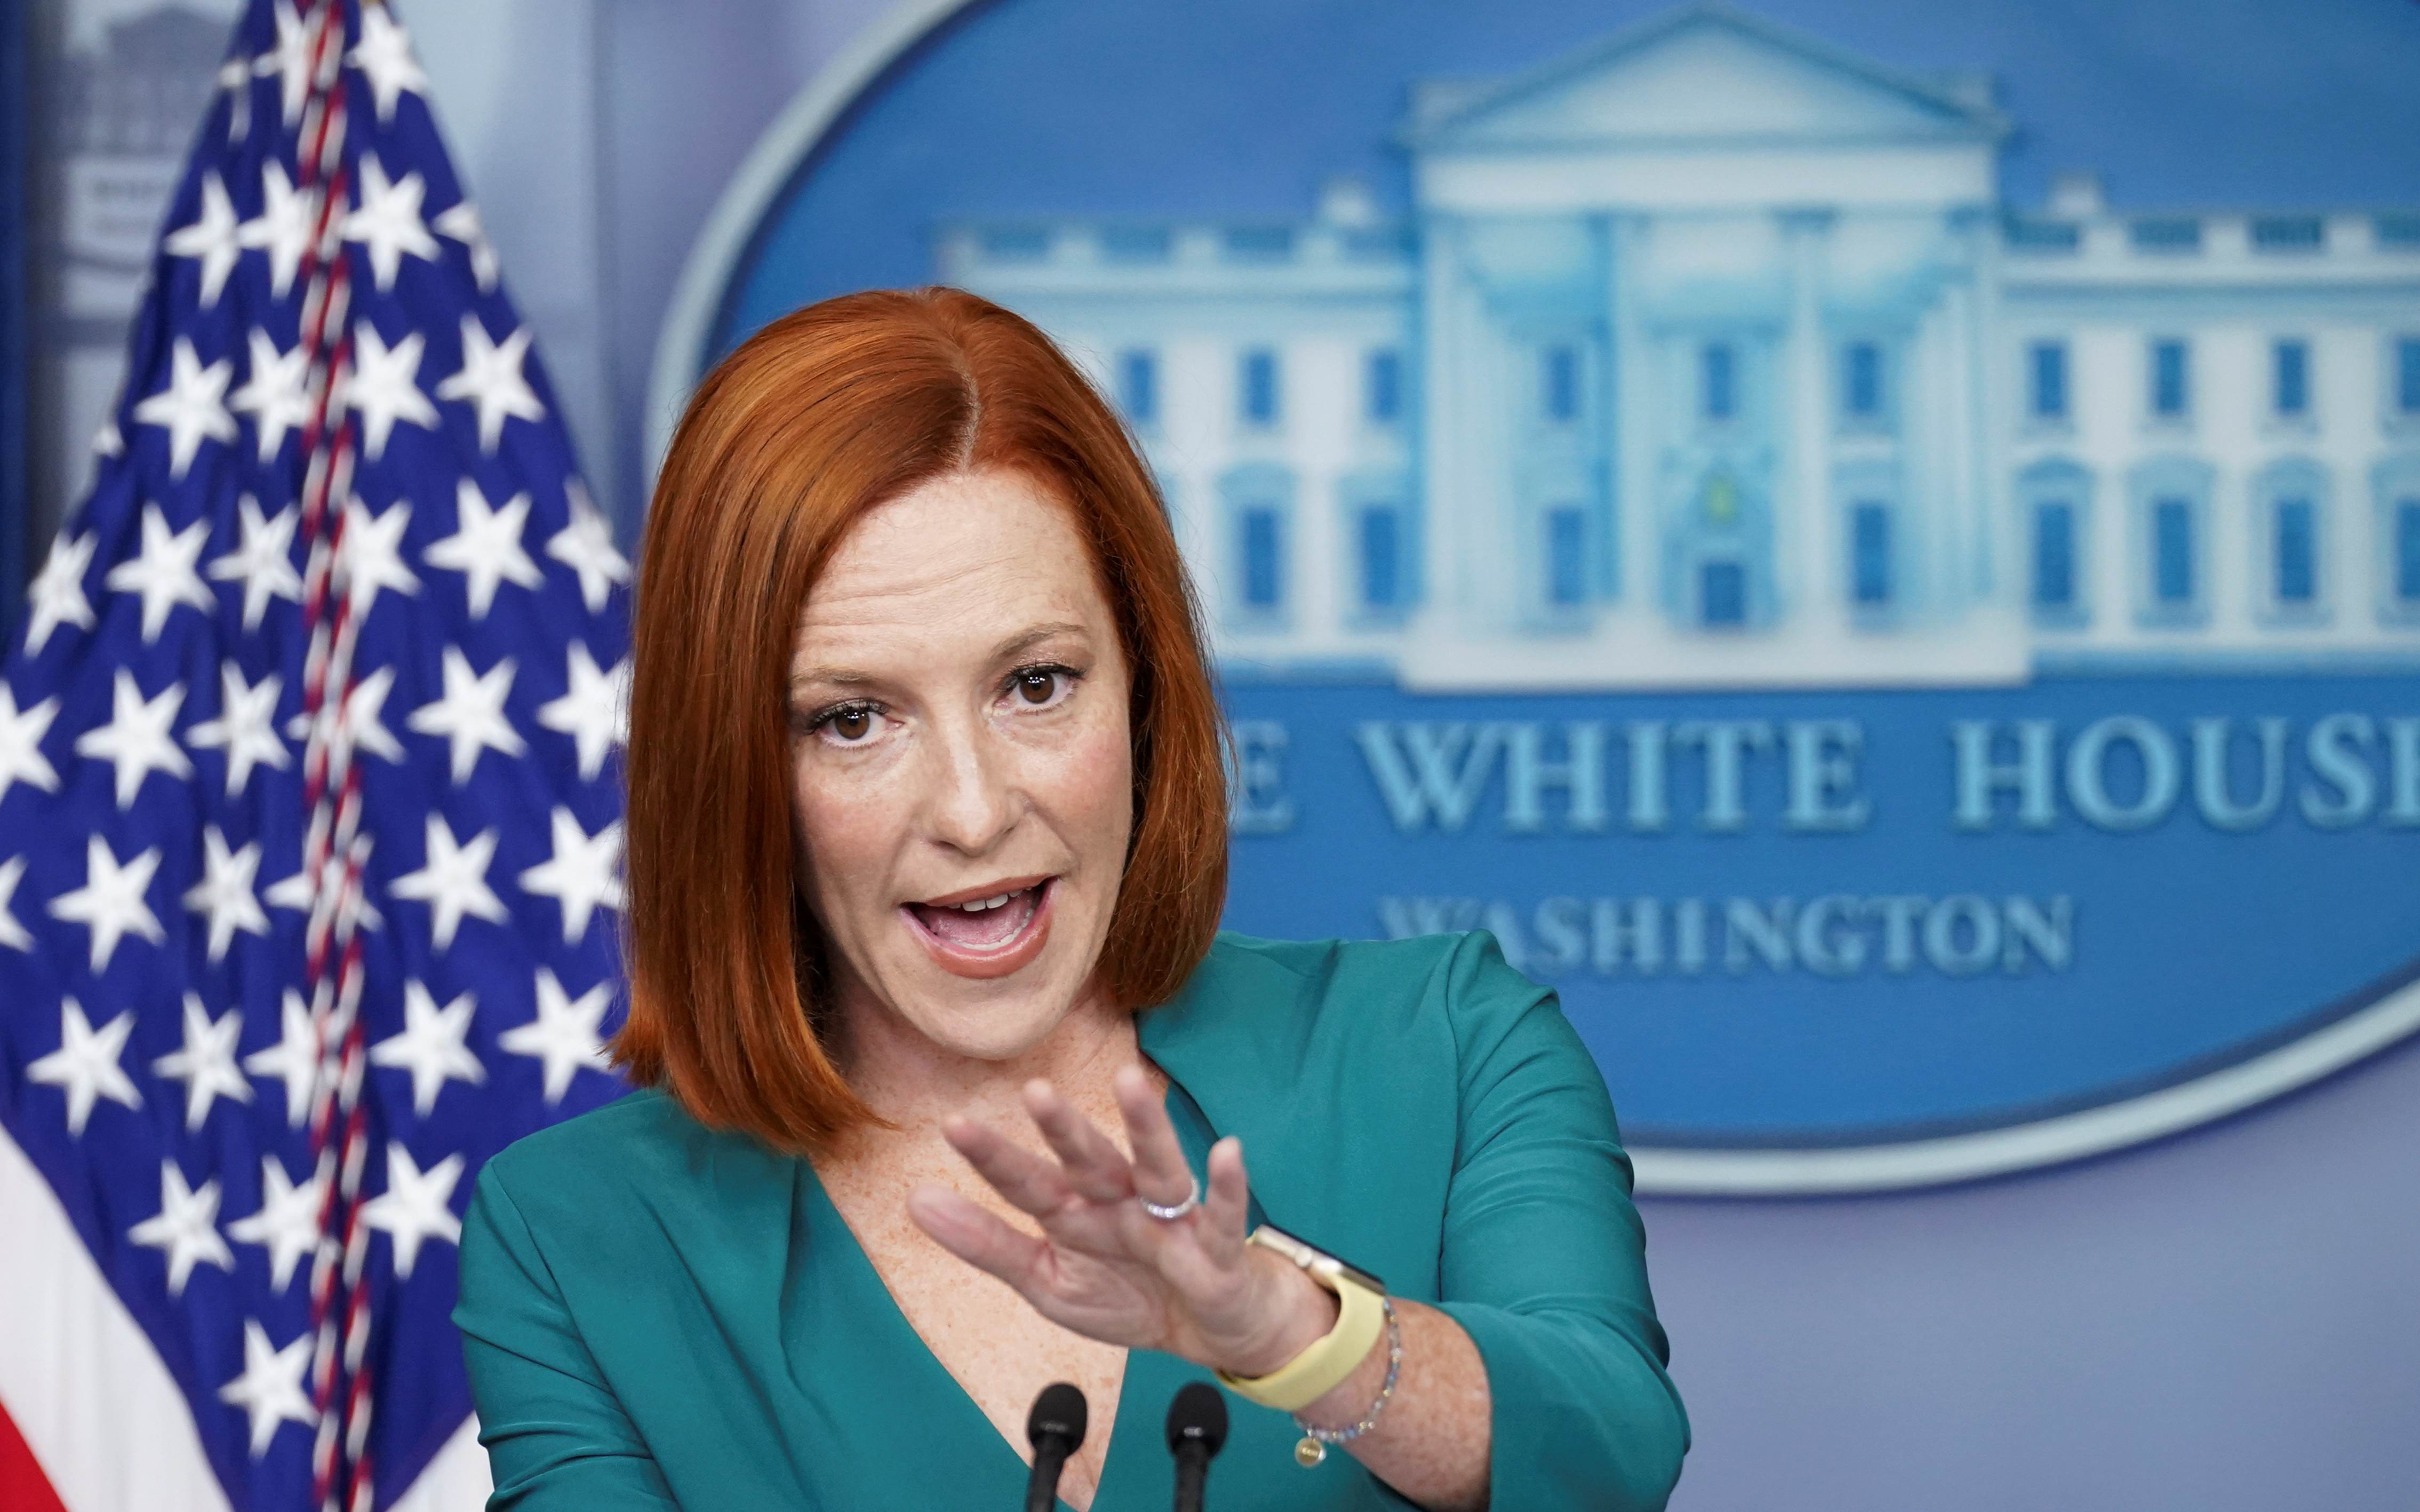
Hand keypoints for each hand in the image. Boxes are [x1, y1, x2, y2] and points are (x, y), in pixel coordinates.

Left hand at [906, 1065, 1336, 1376]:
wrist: (1210, 1331)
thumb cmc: (1130, 1294)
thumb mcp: (1050, 1281)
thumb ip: (988, 1243)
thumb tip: (914, 1199)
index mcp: (1078, 1211)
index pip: (1030, 1183)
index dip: (996, 1159)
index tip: (954, 1126)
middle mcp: (1122, 1203)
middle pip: (1091, 1160)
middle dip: (1066, 1129)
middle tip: (1035, 1092)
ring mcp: (1173, 1221)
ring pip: (1158, 1168)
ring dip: (1147, 1128)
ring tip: (1131, 1083)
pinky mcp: (1219, 1249)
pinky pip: (1225, 1217)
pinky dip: (1230, 1188)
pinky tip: (1228, 1152)